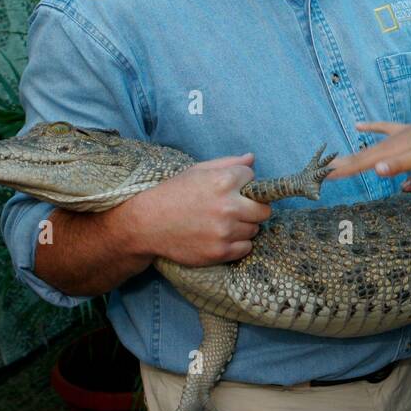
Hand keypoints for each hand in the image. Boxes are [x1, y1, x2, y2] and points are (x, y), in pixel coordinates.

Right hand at [126, 154, 271, 265]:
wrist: (146, 224)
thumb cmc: (172, 194)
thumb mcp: (197, 171)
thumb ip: (227, 164)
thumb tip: (252, 159)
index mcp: (223, 182)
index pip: (254, 180)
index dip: (244, 184)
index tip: (232, 189)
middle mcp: (228, 206)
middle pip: (264, 209)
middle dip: (253, 207)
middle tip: (237, 209)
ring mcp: (225, 231)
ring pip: (255, 229)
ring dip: (244, 226)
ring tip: (223, 223)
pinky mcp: (220, 251)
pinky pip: (246, 247)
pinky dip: (238, 244)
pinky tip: (221, 237)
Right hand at [327, 113, 410, 180]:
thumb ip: (399, 165)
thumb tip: (376, 170)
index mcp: (391, 152)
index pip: (361, 164)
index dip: (340, 171)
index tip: (321, 177)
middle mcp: (390, 143)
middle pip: (360, 156)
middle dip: (340, 166)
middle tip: (319, 173)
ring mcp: (398, 135)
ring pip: (369, 147)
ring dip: (352, 155)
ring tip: (335, 159)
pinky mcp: (407, 131)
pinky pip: (384, 129)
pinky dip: (371, 128)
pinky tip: (360, 126)